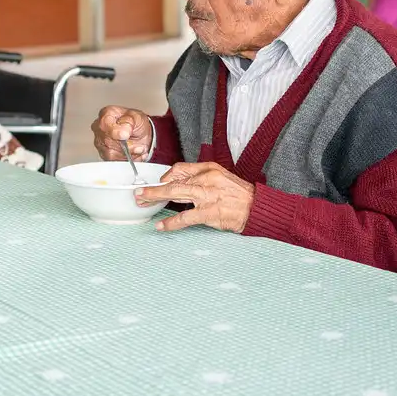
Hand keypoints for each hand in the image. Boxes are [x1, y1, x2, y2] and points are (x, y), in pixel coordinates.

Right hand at [91, 106, 153, 160]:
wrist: (141, 135)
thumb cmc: (136, 124)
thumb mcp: (138, 117)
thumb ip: (130, 121)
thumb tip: (124, 131)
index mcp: (106, 115)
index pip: (104, 124)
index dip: (115, 131)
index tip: (126, 135)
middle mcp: (99, 129)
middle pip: (108, 141)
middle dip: (128, 146)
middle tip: (140, 146)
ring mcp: (100, 143)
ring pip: (111, 154)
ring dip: (129, 154)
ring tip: (138, 149)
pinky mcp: (104, 155)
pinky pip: (115, 161)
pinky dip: (128, 160)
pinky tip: (135, 154)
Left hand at [135, 162, 255, 232]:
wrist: (257, 208)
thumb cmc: (238, 194)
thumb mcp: (221, 176)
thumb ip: (199, 175)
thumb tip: (175, 179)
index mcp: (209, 169)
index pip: (181, 169)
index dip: (166, 176)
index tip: (159, 183)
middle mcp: (207, 180)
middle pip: (174, 182)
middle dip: (154, 188)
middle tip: (139, 193)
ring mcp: (207, 197)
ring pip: (175, 195)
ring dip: (156, 198)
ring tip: (143, 203)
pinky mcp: (209, 213)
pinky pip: (185, 217)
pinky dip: (171, 223)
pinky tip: (161, 226)